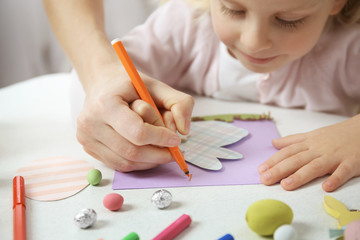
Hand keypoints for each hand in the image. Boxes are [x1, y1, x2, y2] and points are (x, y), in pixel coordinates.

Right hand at [76, 62, 193, 171]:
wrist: (102, 84)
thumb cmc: (130, 86)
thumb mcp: (157, 86)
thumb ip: (179, 103)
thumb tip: (184, 131)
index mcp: (106, 103)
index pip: (137, 132)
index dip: (160, 139)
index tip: (176, 139)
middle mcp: (90, 122)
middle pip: (132, 151)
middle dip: (158, 155)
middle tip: (174, 152)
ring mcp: (86, 137)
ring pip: (125, 162)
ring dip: (149, 162)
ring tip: (162, 152)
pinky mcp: (88, 148)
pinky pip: (118, 164)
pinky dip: (138, 164)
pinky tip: (148, 154)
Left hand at [258, 114, 359, 191]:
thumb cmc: (336, 135)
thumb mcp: (312, 135)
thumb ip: (292, 140)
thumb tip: (273, 143)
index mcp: (309, 143)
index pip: (287, 153)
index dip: (273, 161)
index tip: (260, 170)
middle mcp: (318, 149)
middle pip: (296, 160)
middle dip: (279, 170)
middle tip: (265, 180)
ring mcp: (335, 156)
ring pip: (315, 166)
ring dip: (300, 175)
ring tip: (286, 185)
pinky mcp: (352, 163)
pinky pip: (343, 172)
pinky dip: (335, 179)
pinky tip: (326, 187)